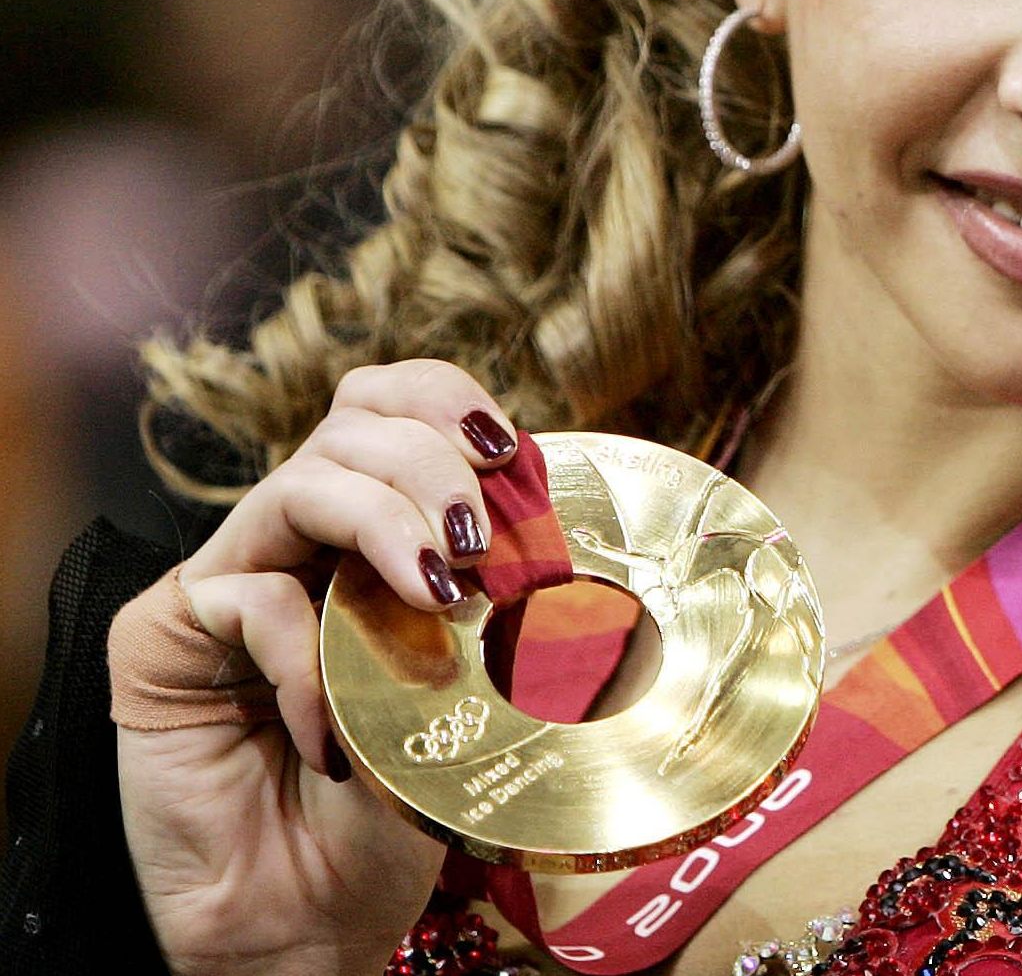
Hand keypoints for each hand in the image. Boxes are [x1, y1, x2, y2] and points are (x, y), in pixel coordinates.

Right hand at [116, 360, 522, 975]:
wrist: (311, 919)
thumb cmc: (397, 806)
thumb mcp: (477, 687)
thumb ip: (498, 602)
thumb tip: (562, 531)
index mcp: (369, 530)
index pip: (392, 405)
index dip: (448, 400)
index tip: (511, 449)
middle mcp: (293, 539)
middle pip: (351, 423)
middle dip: (432, 464)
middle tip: (482, 544)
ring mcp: (226, 581)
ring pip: (302, 480)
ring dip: (389, 523)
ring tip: (441, 597)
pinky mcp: (161, 638)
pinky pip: (247, 598)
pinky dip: (308, 655)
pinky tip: (337, 730)